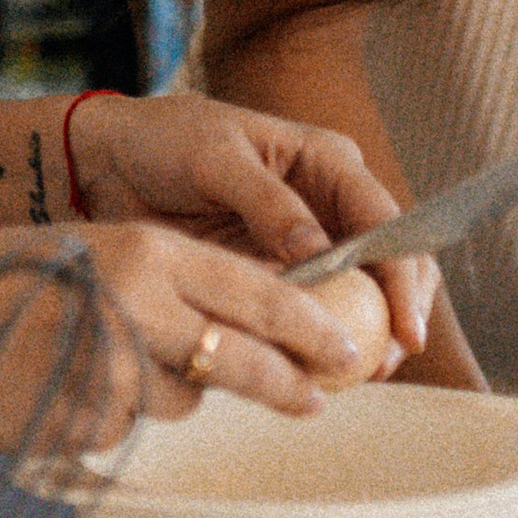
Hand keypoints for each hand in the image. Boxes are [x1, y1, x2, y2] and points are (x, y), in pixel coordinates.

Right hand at [0, 216, 395, 453]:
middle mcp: (142, 308)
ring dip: (169, 390)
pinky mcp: (91, 423)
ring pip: (186, 397)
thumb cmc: (9, 278)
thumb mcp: (98, 248)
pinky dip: (113, 413)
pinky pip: (132, 426)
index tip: (346, 347)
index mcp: (149, 252)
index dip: (310, 326)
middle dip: (288, 384)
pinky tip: (66, 386)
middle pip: (244, 360)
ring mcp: (117, 372)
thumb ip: (168, 279)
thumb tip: (243, 319)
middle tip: (315, 398)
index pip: (259, 293)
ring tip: (102, 361)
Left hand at [65, 91, 436, 365]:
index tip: (405, 326)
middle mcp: (329, 203)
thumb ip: (266, 201)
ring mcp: (306, 244)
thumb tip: (319, 252)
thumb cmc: (166, 141)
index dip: (402, 274)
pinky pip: (309, 312)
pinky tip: (317, 373)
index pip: (384, 219)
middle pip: (389, 263)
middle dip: (399, 313)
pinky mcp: (276, 275)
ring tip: (362, 377)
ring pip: (359, 295)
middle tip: (386, 363)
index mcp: (327, 161)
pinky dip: (317, 341)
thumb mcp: (215, 158)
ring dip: (367, 335)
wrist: (113, 161)